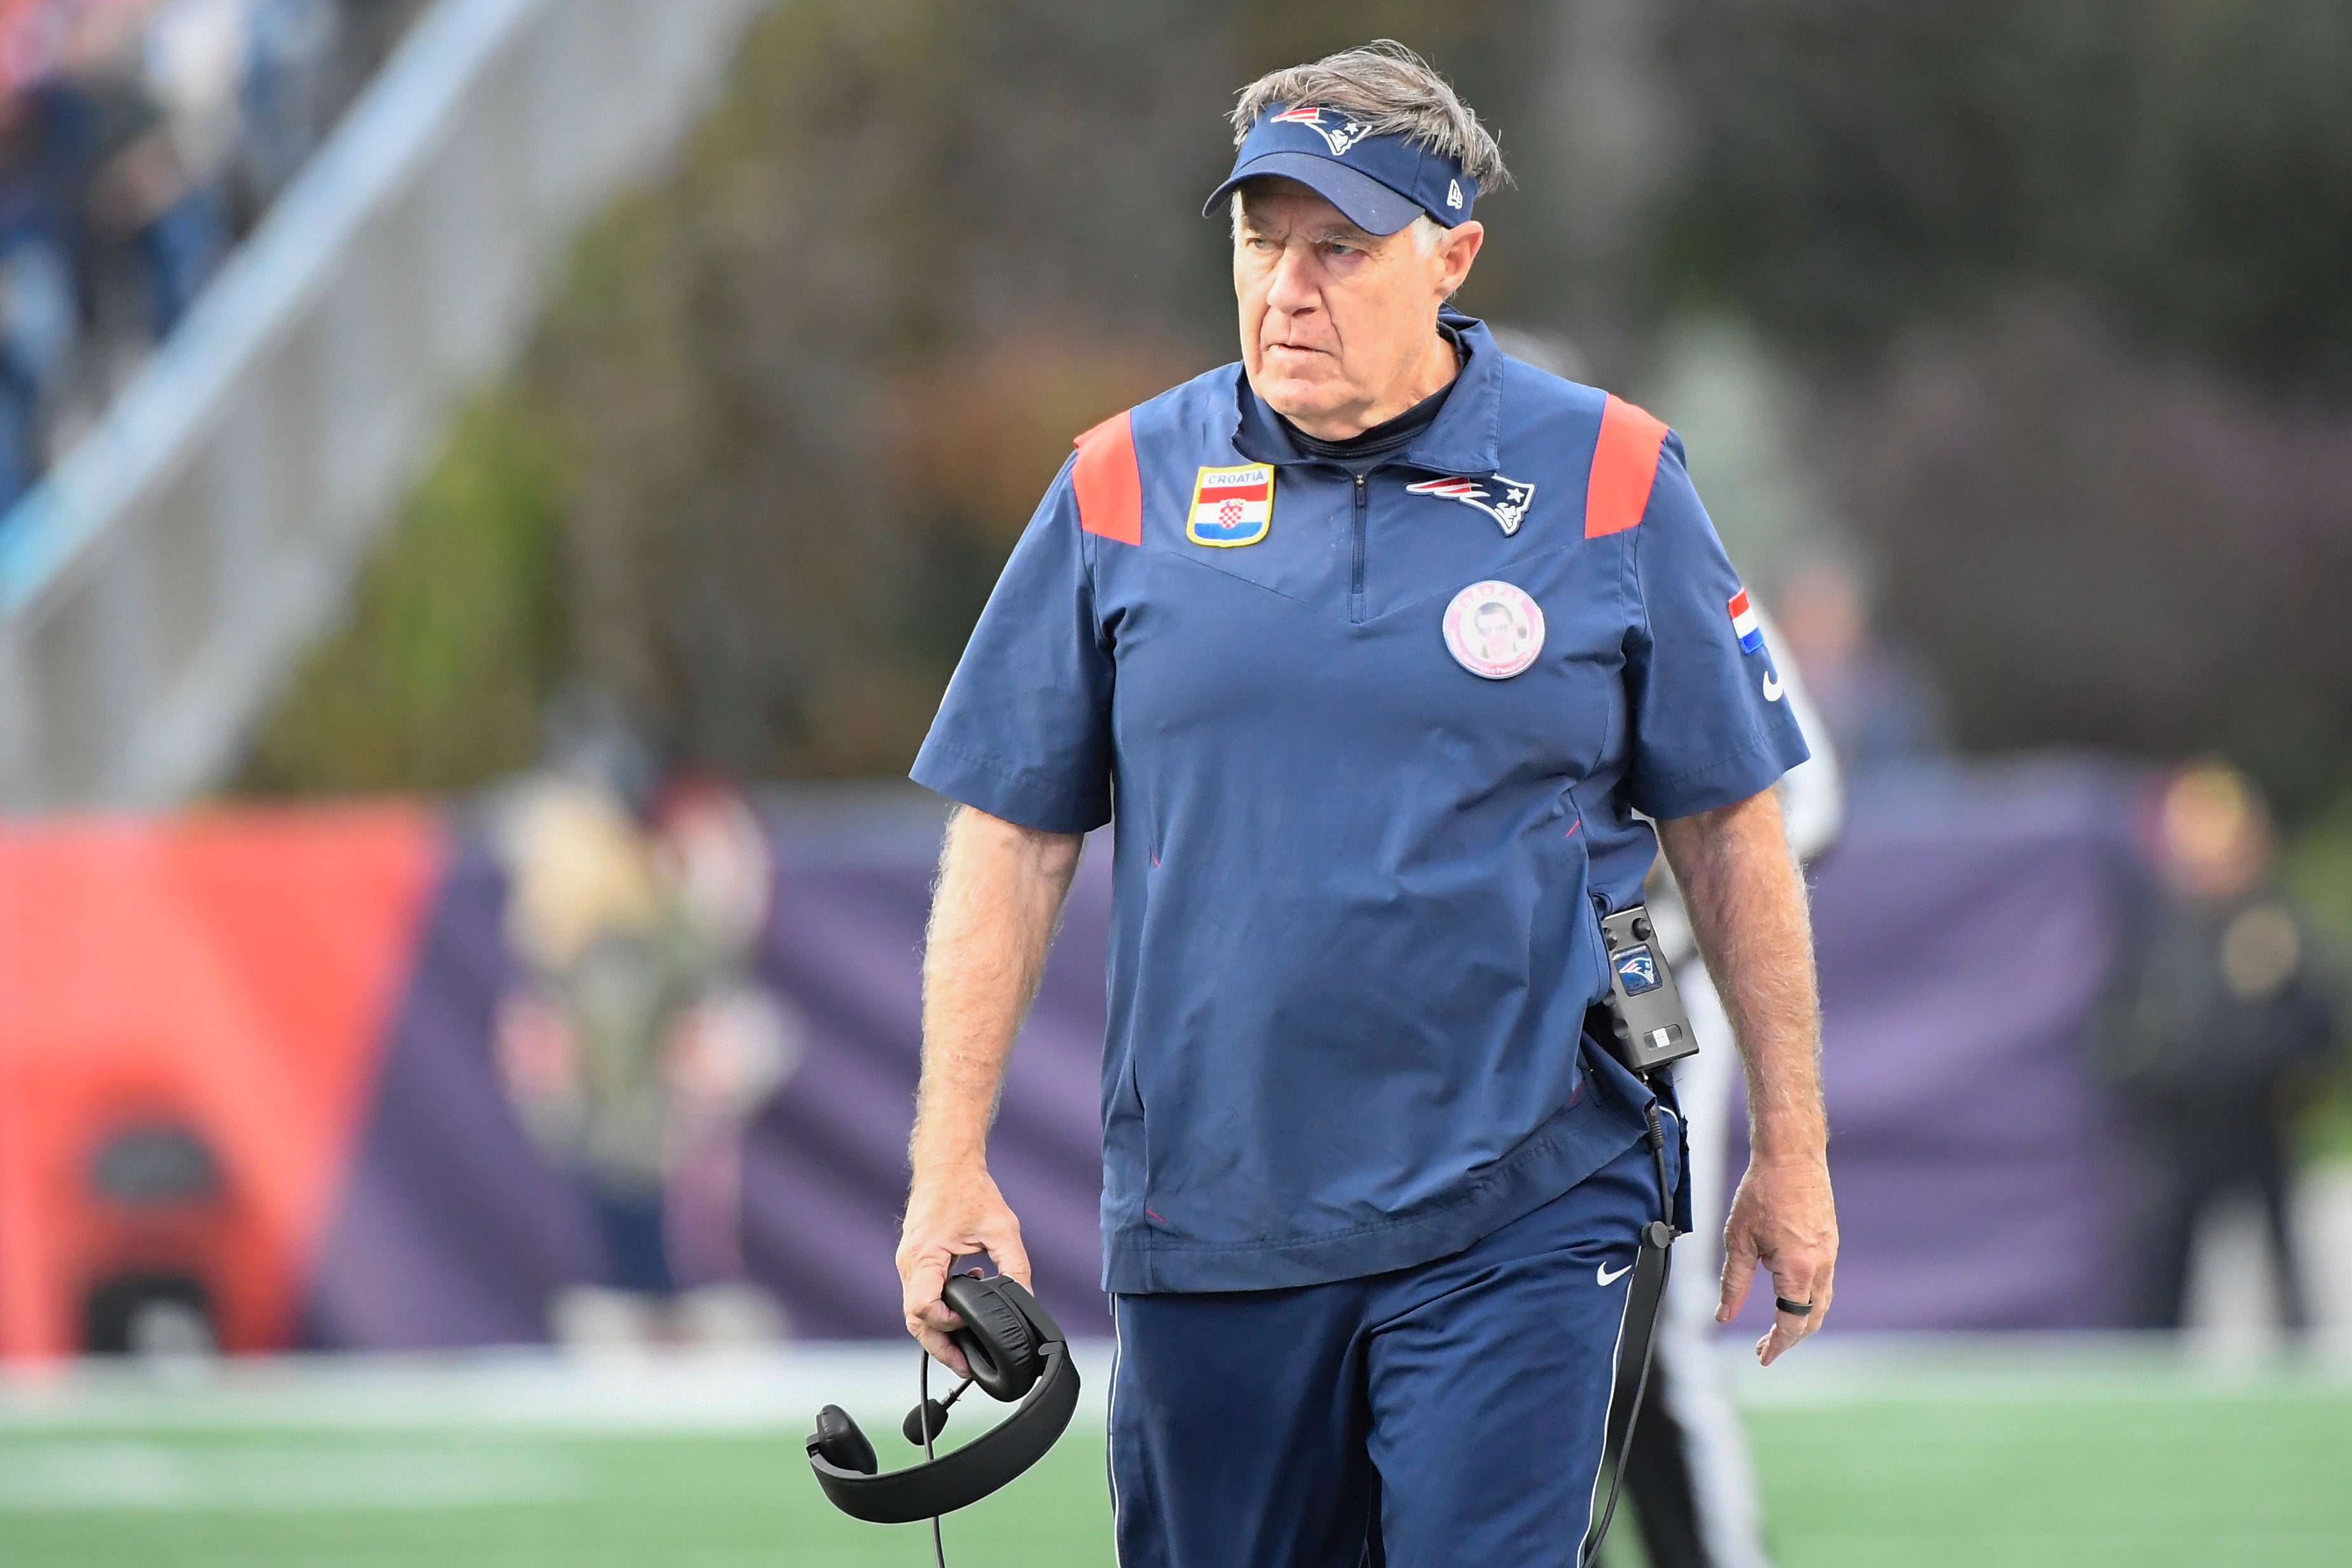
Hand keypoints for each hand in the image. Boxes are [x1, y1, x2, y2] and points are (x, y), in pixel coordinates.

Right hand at [897, 1162, 1031, 1376]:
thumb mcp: (1003, 1229)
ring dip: (939, 1330)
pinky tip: (964, 1307)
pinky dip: (938, 1310)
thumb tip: (1027, 1301)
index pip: (923, 1308)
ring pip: (915, 1312)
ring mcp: (909, 1263)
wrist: (947, 1165)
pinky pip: (920, 1295)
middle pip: (914, 1320)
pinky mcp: (915, 1261)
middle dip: (940, 1347)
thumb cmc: (971, 1191)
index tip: (970, 1327)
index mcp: (925, 1256)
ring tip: (967, 1347)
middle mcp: (909, 1264)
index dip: (946, 1326)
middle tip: (967, 1367)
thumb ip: (1016, 1268)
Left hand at [1717, 1152, 1837, 1365]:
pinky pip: (1823, 1282)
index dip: (1778, 1344)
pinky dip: (1808, 1299)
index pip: (1792, 1322)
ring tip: (1777, 1330)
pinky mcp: (1829, 1242)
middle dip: (1789, 1338)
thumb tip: (1723, 1315)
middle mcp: (1821, 1266)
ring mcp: (1829, 1254)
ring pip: (1821, 1301)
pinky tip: (1790, 1296)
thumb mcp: (1738, 1239)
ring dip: (1801, 1320)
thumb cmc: (1762, 1192)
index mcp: (1798, 1270)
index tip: (1763, 1358)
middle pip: (1811, 1318)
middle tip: (1765, 1349)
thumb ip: (1734, 1282)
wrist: (1792, 1155)